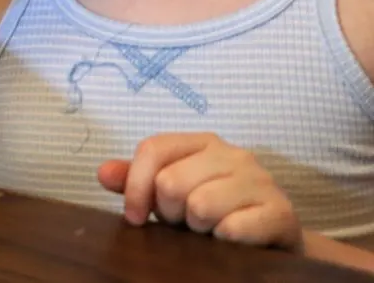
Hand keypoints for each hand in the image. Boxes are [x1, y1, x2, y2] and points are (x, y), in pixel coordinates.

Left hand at [97, 132, 301, 249]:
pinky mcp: (281, 212)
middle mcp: (233, 154)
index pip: (152, 149)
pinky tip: (229, 240)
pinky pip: (232, 228)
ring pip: (200, 205)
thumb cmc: (214, 212)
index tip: (133, 217)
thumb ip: (136, 181)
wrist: (272, 239)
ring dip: (197, 229)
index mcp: (202, 143)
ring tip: (208, 230)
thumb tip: (102, 173)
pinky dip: (223, 241)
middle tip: (184, 223)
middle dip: (170, 212)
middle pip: (171, 181)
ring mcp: (261, 180)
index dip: (135, 186)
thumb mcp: (170, 195)